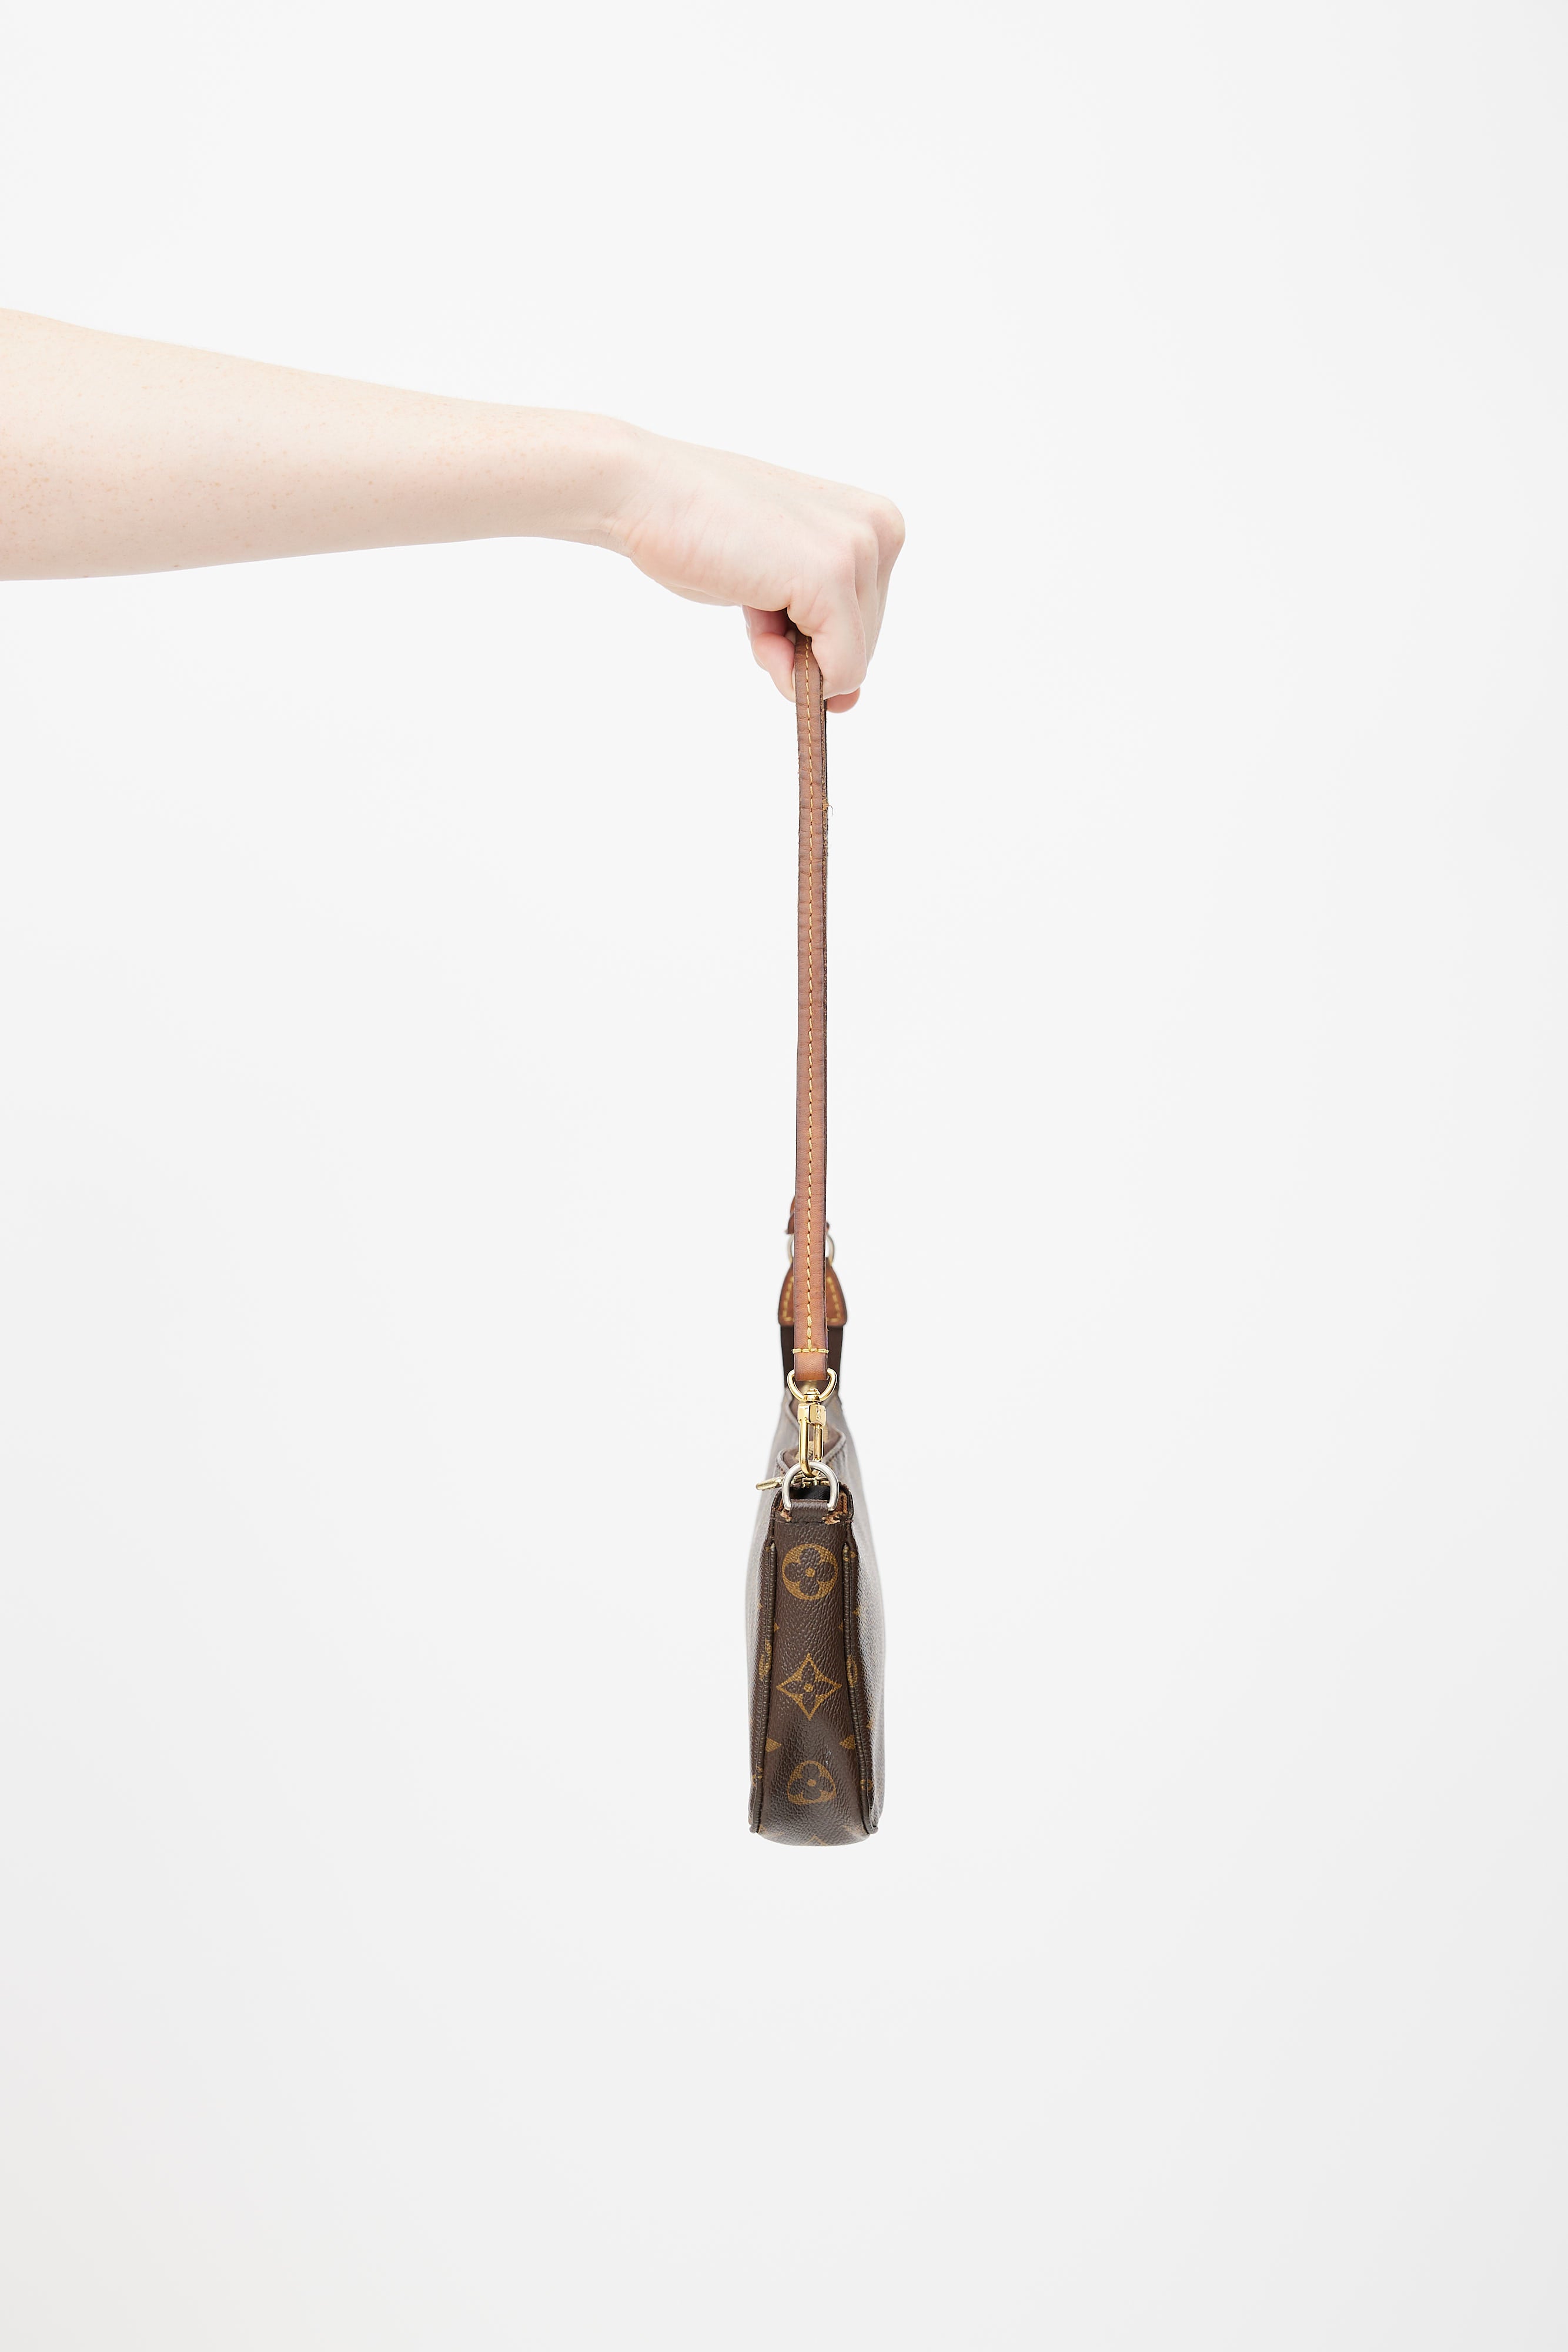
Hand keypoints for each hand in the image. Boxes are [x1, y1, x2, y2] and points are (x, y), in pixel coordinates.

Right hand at [606, 426, 904, 712]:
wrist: (645, 491)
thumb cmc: (706, 532)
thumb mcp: (784, 582)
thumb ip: (826, 629)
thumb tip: (848, 701)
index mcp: (877, 521)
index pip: (867, 624)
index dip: (811, 632)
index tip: (770, 590)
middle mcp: (882, 528)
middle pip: (863, 645)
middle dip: (801, 646)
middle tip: (753, 592)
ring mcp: (858, 549)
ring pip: (851, 662)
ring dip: (787, 655)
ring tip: (750, 593)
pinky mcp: (830, 575)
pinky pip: (841, 670)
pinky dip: (792, 675)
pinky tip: (755, 620)